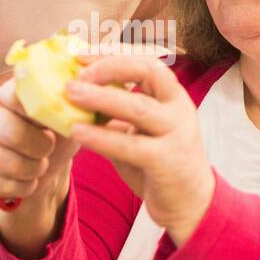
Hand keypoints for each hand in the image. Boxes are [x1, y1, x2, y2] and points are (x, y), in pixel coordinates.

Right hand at [0, 76, 79, 202]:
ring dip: (33, 170)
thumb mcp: (69, 112)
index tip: (52, 118)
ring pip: (4, 163)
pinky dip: (22, 188)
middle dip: (38, 146)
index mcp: (12, 94)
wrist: (48, 161)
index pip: (19, 93)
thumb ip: (69, 101)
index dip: (37, 107)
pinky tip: (28, 179)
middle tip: (49, 147)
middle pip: (8, 131)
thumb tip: (79, 87)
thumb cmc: (57, 130)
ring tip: (41, 165)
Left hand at [65, 54, 215, 245]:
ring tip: (69, 94)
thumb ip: (115, 114)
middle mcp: (178, 108)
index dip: (112, 55)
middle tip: (75, 76)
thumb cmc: (158, 163)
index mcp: (172, 96)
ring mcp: (176, 133)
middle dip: (108, 67)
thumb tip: (73, 94)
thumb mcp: (139, 131)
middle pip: (146, 72)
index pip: (144, 61)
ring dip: (100, 98)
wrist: (190, 204)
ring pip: (137, 107)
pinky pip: (129, 144)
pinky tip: (77, 132)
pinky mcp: (166, 160)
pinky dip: (101, 137)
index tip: (80, 56)